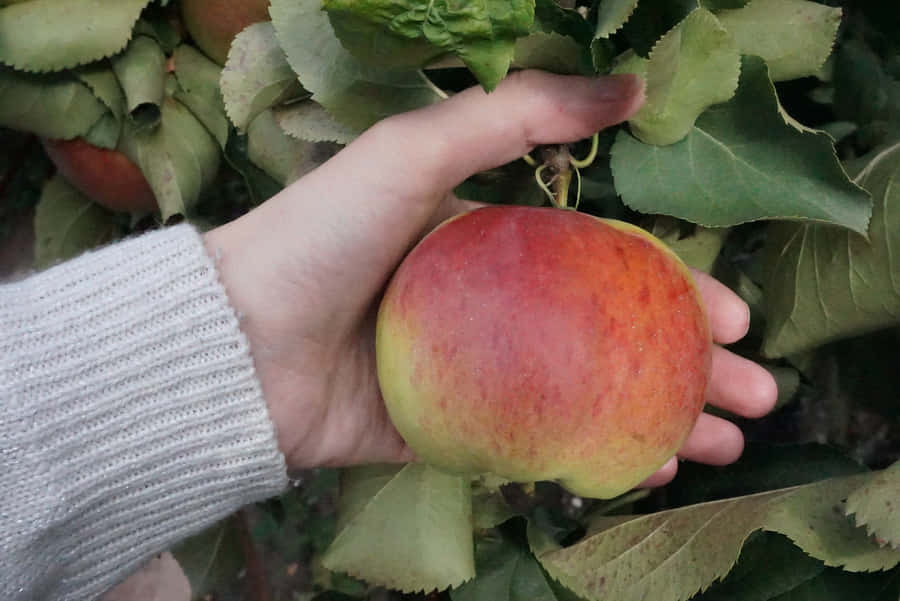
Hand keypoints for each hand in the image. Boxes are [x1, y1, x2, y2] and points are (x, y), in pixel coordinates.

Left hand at [204, 70, 776, 486]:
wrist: (236, 339)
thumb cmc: (324, 234)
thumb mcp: (418, 150)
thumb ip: (516, 115)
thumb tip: (629, 86)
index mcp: (492, 246)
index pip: (606, 272)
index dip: (675, 294)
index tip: (734, 320)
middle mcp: (491, 311)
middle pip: (611, 341)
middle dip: (689, 369)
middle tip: (757, 398)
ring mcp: (472, 377)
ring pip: (586, 401)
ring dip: (659, 423)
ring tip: (725, 445)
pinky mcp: (444, 431)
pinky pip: (533, 447)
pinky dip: (590, 460)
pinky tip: (645, 471)